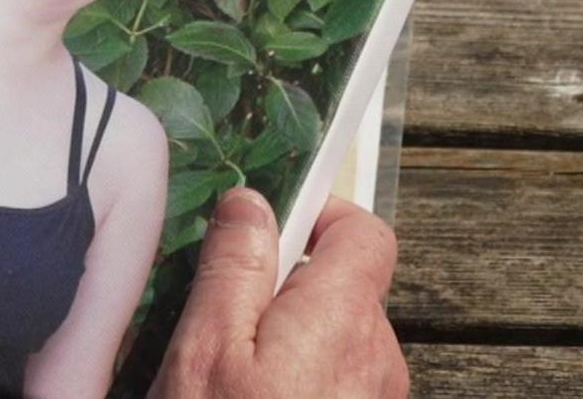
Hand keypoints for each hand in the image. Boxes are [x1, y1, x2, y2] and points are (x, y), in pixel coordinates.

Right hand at [149, 189, 408, 398]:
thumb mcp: (206, 348)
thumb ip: (233, 269)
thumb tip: (249, 204)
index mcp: (341, 318)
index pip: (363, 232)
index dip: (317, 215)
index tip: (265, 225)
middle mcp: (376, 356)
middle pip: (343, 285)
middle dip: (287, 284)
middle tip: (224, 311)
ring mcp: (374, 396)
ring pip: (336, 335)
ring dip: (291, 335)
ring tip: (233, 366)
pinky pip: (336, 378)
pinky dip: (299, 374)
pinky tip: (252, 394)